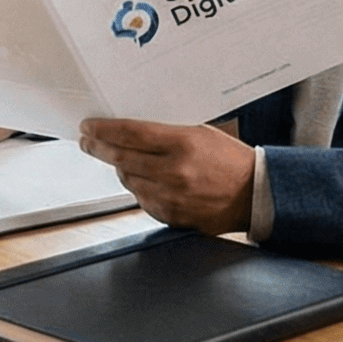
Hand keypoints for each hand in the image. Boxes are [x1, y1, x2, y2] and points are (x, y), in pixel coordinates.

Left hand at [81, 119, 254, 233]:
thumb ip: (166, 133)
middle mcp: (174, 171)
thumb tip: (129, 131)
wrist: (255, 194)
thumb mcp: (200, 134)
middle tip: (87, 142)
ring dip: (118, 169)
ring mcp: (171, 196)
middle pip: (121, 158)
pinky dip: (138, 188)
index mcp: (182, 143)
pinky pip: (142, 200)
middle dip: (97, 148)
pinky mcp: (172, 215)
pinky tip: (142, 180)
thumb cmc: (230, 160)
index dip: (104, 129)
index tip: (88, 126)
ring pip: (127, 180)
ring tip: (117, 160)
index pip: (130, 133)